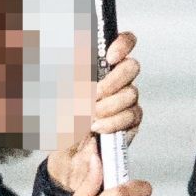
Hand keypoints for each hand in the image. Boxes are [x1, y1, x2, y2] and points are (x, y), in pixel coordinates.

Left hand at [43, 29, 141, 195]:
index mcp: (101, 66)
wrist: (68, 153)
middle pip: (132, 67)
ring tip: (89, 118)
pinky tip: (98, 128)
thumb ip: (75, 73)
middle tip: (94, 95)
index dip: (123, 44)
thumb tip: (80, 54)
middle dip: (112, 81)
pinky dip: (113, 122)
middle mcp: (118, 80)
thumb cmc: (63, 120)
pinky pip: (131, 116)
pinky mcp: (133, 120)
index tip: (109, 57)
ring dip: (108, 106)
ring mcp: (127, 100)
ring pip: (131, 93)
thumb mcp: (63, 93)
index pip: (124, 42)